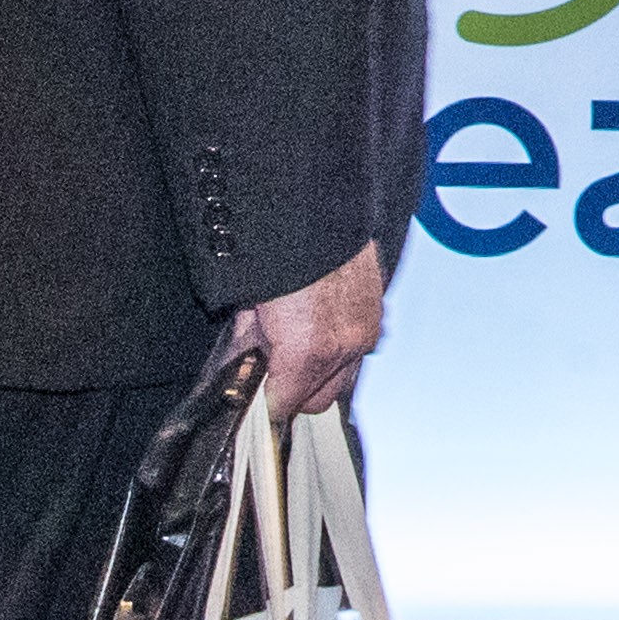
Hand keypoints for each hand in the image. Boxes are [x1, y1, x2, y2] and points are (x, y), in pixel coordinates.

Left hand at [233, 242, 385, 416]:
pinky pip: (358, 348)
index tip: (255, 399)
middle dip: (295, 390)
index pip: (284, 406)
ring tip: (295, 343)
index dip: (265, 405)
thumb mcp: (250, 307)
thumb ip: (248, 346)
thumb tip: (241, 367)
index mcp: (309, 352)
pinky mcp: (377, 313)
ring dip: (321, 370)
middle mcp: (345, 348)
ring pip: (343, 378)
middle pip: (318, 401)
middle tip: (272, 368)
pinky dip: (340, 345)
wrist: (316, 213)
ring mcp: (366, 331)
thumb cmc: (281, 254)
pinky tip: (319, 325)